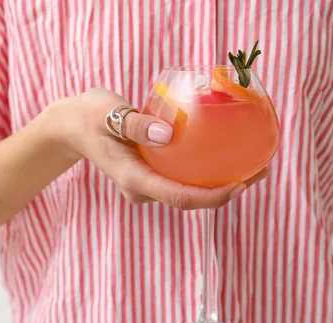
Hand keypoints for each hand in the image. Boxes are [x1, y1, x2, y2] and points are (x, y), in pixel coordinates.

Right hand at [51, 88, 267, 209]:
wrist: (71, 126)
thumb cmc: (88, 117)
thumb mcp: (107, 113)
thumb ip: (135, 125)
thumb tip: (167, 135)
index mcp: (133, 178)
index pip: (178, 197)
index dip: (213, 196)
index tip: (243, 183)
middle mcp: (141, 187)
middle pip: (189, 199)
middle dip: (227, 190)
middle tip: (261, 169)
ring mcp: (145, 183)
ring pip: (187, 191)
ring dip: (219, 181)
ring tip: (252, 163)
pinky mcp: (150, 173)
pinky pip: (182, 178)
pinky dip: (205, 171)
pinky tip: (224, 155)